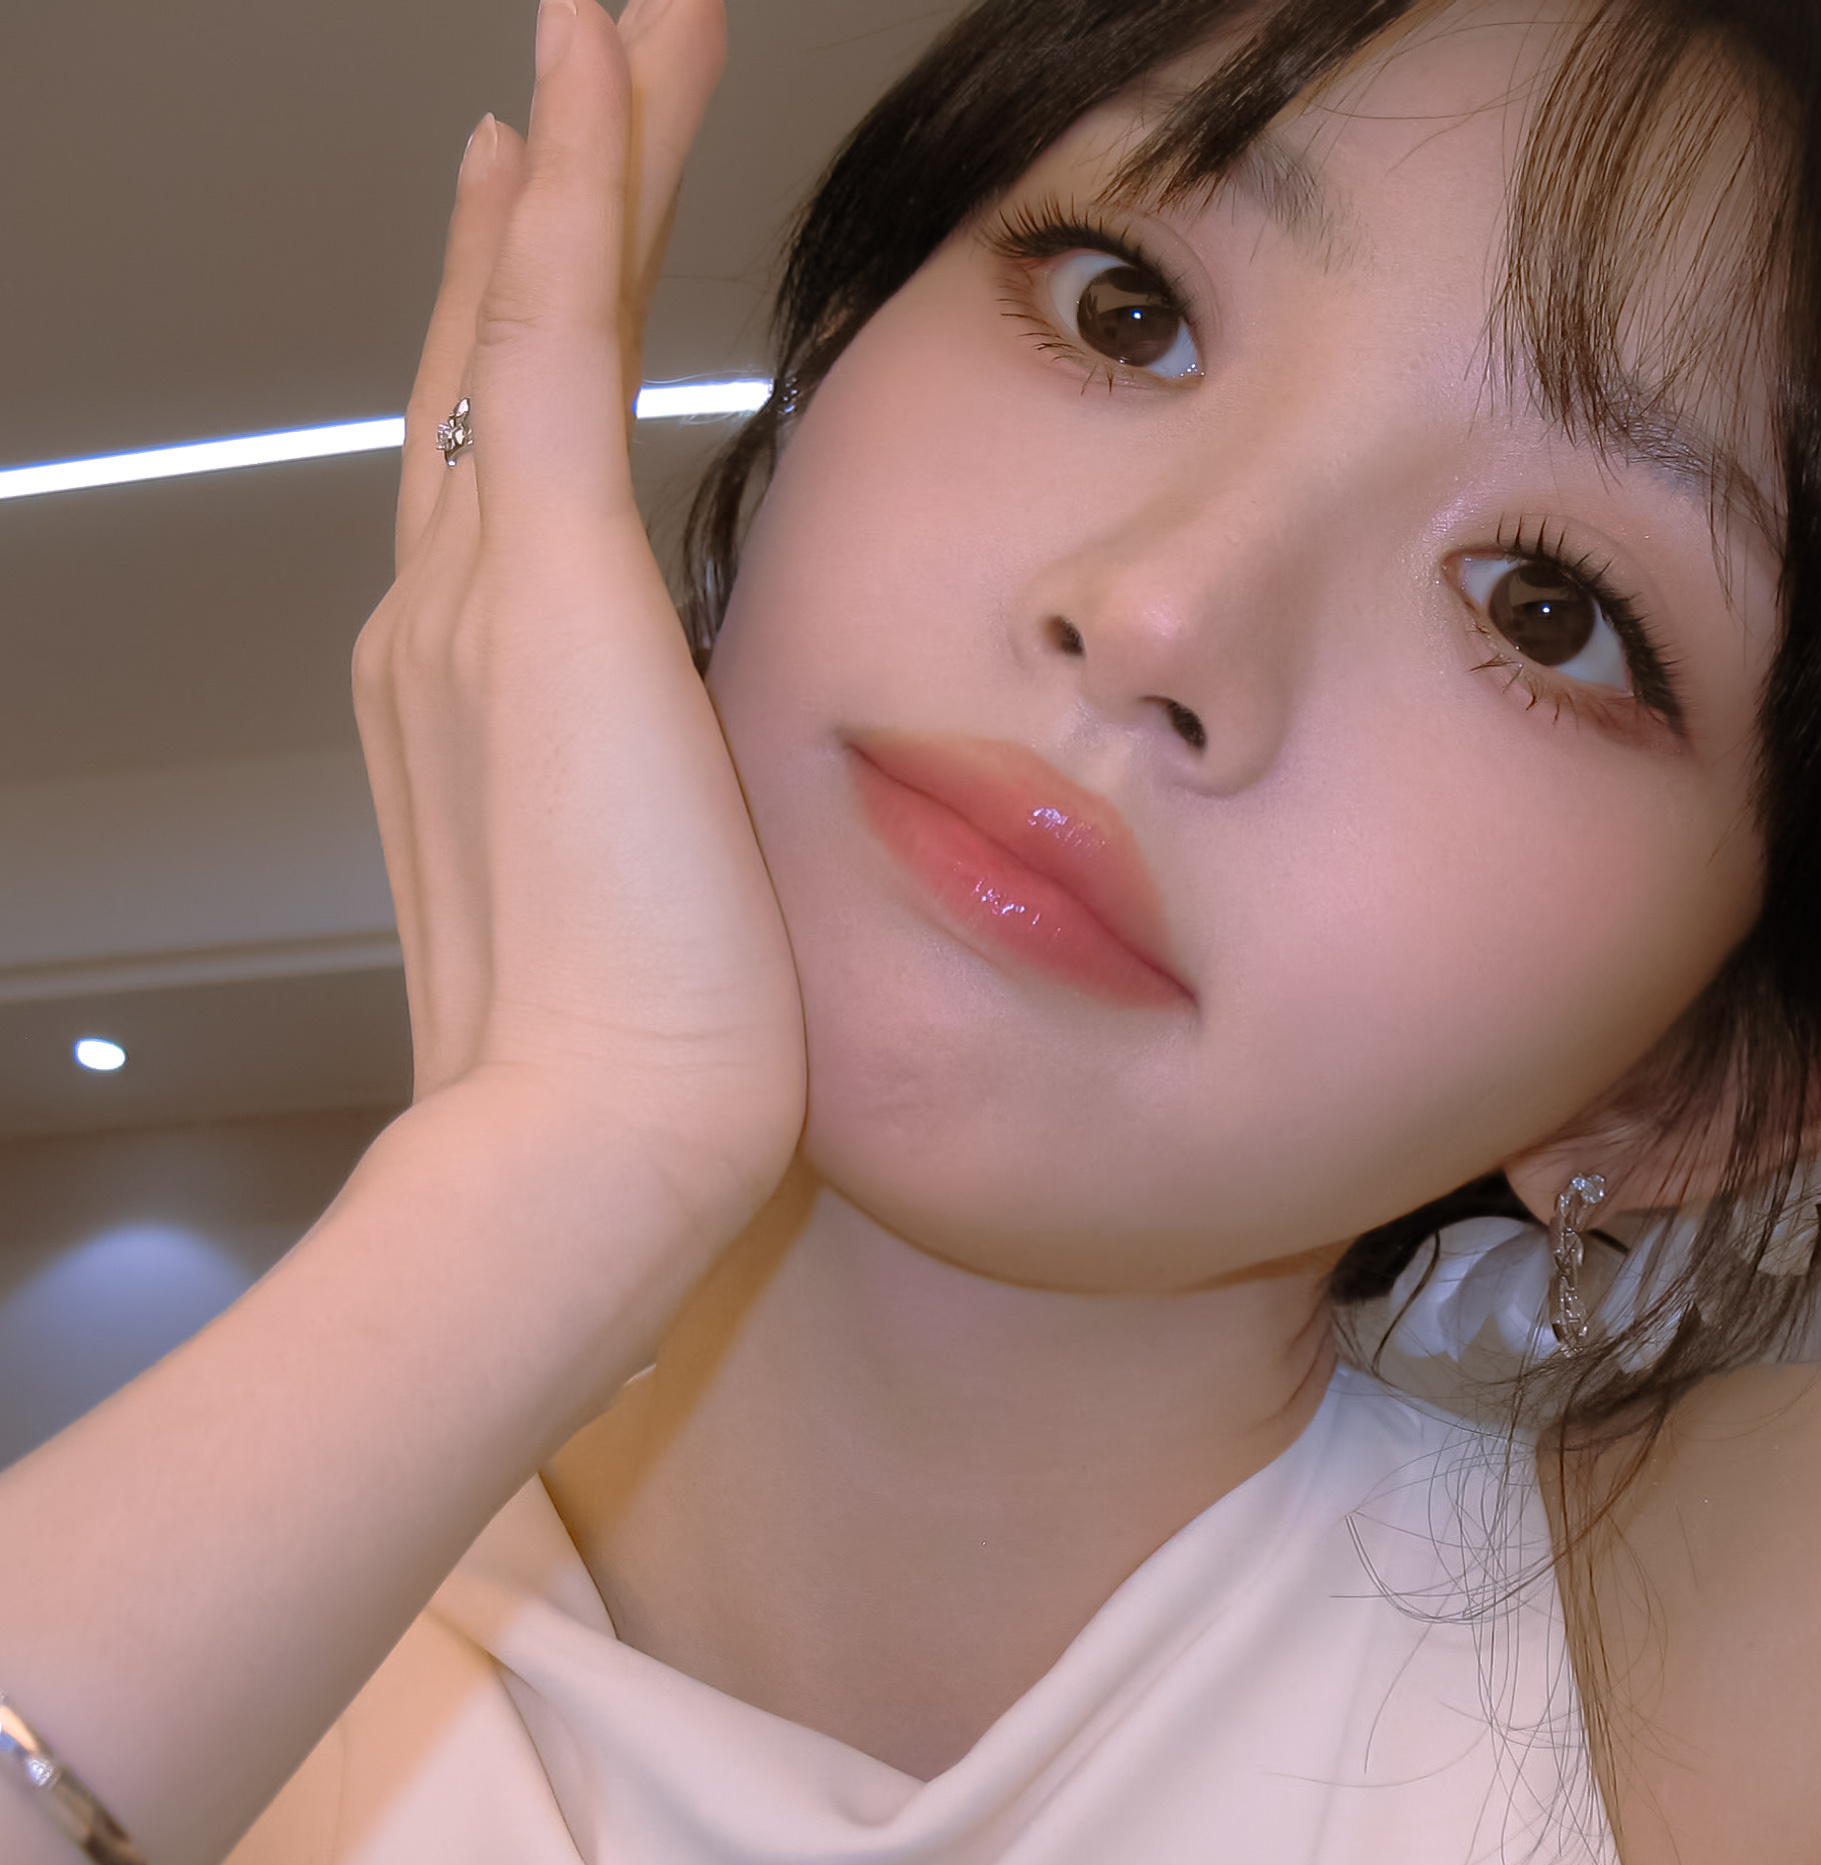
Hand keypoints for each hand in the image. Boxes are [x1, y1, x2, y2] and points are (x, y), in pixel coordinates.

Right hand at [353, 0, 803, 1245]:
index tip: (543, 224)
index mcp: (484, 704)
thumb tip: (724, 813)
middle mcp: (450, 624)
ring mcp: (479, 595)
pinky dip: (567, 190)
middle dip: (535, 208)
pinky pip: (548, 333)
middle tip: (562, 70)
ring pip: (520, 316)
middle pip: (491, 363)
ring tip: (608, 19)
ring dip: (570, 157)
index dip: (517, 337)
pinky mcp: (545, 587)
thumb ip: (677, 822)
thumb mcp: (670, 912)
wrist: (601, 1149)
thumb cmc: (653, 1074)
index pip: (508, 473)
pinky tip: (587, 65)